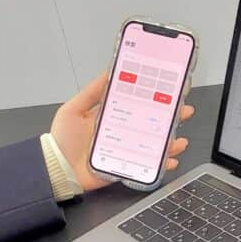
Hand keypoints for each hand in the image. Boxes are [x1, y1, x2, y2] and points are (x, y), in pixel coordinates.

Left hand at [50, 71, 194, 191]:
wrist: (56, 169)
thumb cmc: (62, 140)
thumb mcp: (74, 109)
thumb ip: (92, 92)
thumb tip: (109, 72)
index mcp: (112, 115)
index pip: (138, 103)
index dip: (155, 96)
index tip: (171, 88)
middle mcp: (122, 132)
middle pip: (152, 123)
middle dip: (171, 117)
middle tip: (184, 110)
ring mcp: (126, 150)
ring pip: (155, 145)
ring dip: (171, 141)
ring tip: (179, 138)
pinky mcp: (125, 167)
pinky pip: (148, 166)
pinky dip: (161, 164)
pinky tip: (169, 159)